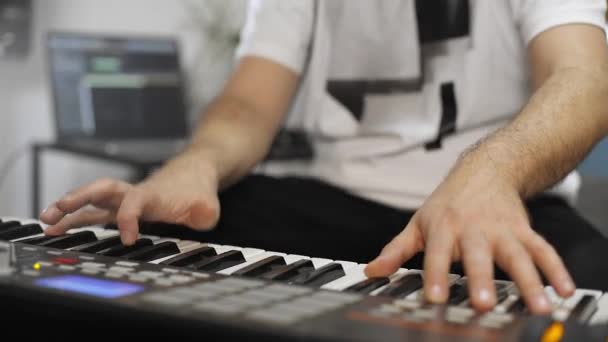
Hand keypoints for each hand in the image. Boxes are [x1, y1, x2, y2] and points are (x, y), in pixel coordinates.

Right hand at [39, 155, 220, 244]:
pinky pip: (96, 210)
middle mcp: (134, 193)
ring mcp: (126, 199)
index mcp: (152, 194)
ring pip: (93, 200)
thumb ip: (204, 213)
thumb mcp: (208, 205)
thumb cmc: (198, 188)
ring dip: (70, 209)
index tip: (128, 239)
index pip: (134, 203)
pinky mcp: (123, 205)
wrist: (195, 170)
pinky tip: (58, 227)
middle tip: (55, 211)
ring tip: (45, 223)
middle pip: (102, 190)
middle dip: (79, 199)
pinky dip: (77, 217)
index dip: (129, 219)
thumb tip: (201, 217)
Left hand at [364, 168, 574, 313]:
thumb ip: (396, 250)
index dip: (435, 275)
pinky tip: (563, 291)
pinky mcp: (524, 231)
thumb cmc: (447, 203)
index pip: (437, 254)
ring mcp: (502, 230)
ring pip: (517, 255)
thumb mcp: (417, 224)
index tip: (435, 297)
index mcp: (444, 227)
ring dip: (528, 281)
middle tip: (483, 302)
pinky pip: (543, 250)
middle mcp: (474, 229)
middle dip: (481, 278)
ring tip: (536, 306)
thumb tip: (371, 271)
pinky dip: (555, 270)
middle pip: (479, 255)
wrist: (486, 170)